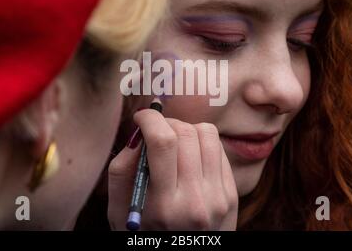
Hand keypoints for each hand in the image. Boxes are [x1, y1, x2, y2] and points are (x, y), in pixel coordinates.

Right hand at [107, 108, 237, 229]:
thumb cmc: (145, 234)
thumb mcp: (120, 211)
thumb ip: (122, 170)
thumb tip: (139, 133)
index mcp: (163, 205)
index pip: (163, 143)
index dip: (150, 119)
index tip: (141, 117)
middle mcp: (195, 200)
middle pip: (186, 133)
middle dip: (166, 122)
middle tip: (155, 131)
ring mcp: (218, 197)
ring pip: (207, 134)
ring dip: (186, 129)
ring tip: (174, 143)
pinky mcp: (231, 194)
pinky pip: (219, 148)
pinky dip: (201, 143)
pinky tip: (190, 158)